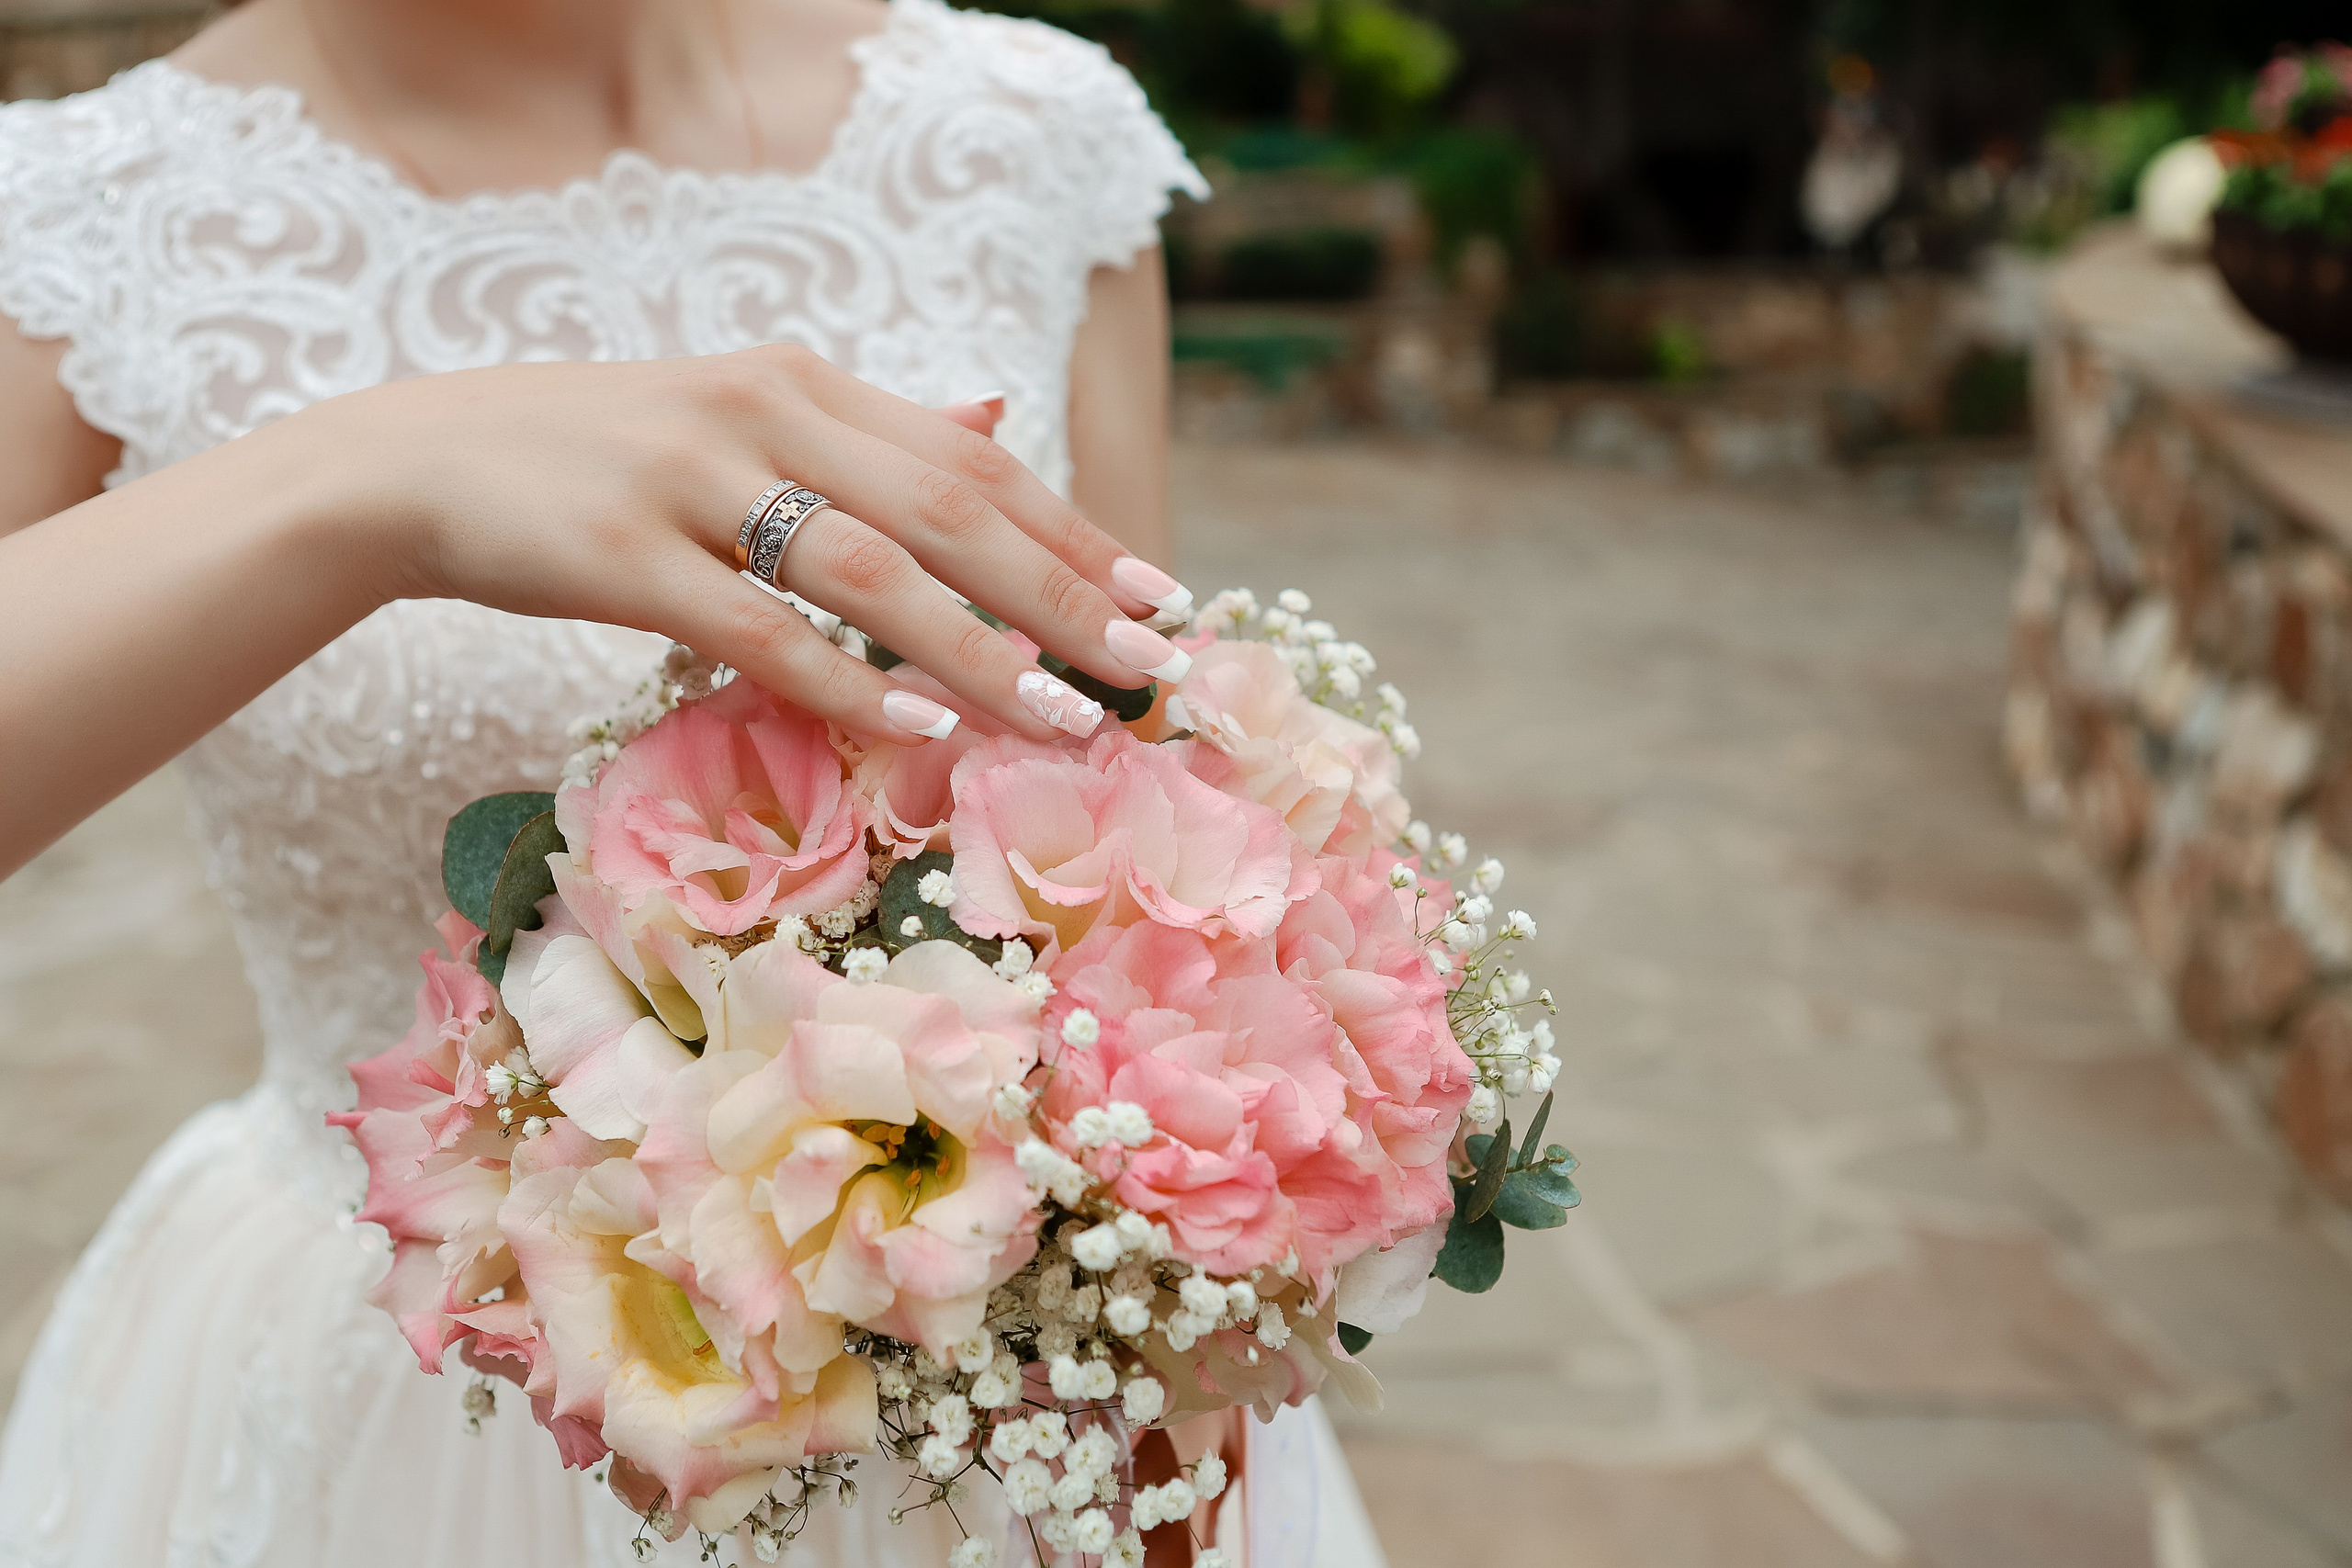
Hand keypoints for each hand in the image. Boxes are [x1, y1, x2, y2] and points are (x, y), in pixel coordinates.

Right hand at [319, 346, 1195, 743]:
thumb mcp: (743, 416)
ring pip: (869, 572)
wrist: (421, 461)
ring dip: (979, 651)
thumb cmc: (605, 458)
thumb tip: (995, 418)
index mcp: (805, 382)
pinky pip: (756, 629)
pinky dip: (843, 684)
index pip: (974, 461)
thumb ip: (871, 429)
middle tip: (1150, 667)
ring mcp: (690, 479)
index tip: (1163, 597)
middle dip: (1063, 595)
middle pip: (949, 511)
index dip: (1075, 532)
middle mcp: (763, 412)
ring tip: (1064, 715)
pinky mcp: (622, 553)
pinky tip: (918, 732)